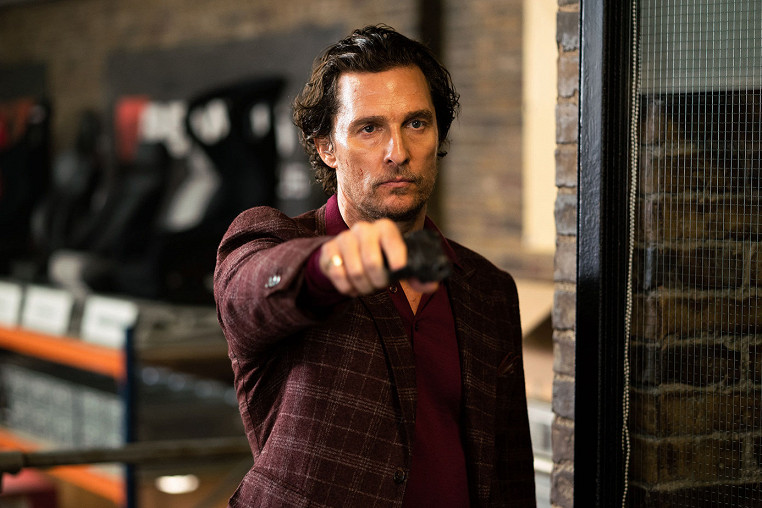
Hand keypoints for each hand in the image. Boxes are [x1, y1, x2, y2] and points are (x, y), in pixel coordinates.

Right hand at [319, 219, 437, 295]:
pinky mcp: (329, 249)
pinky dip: (347, 287)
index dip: (396, 254)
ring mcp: (345, 238)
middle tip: (380, 286)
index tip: (399, 269)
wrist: (348, 255)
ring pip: (355, 271)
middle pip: (371, 260)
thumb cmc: (381, 260)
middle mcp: (364, 229)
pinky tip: (352, 287)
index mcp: (385, 228)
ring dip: (363, 286)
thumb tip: (433, 286)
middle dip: (378, 281)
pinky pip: (337, 274)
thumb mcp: (399, 266)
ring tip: (367, 288)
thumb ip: (417, 277)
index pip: (391, 237)